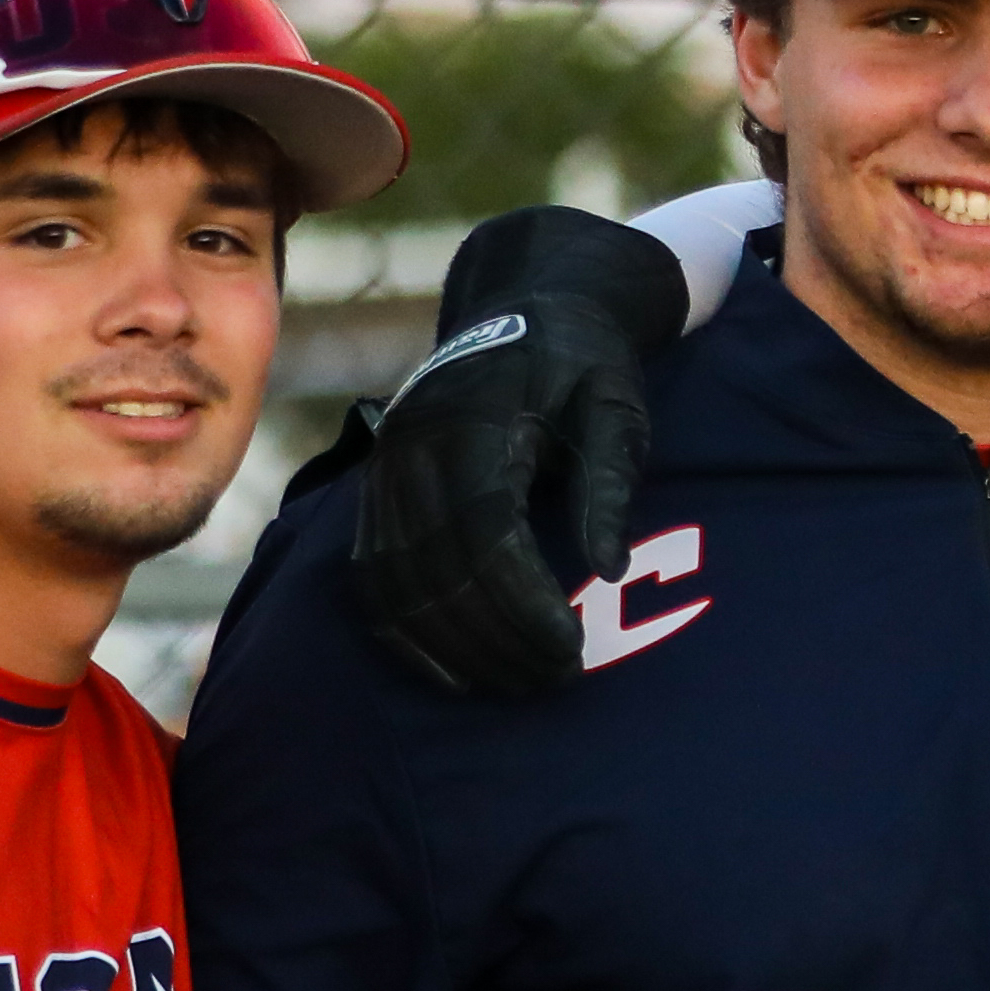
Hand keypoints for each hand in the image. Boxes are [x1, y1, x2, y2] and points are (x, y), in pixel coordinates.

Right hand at [350, 207, 686, 699]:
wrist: (525, 307)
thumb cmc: (585, 365)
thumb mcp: (617, 409)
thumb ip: (610, 484)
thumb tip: (608, 567)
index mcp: (472, 421)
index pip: (486, 532)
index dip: (524, 602)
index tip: (571, 651)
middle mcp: (412, 447)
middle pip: (438, 567)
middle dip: (496, 636)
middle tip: (556, 679)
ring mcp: (384, 470)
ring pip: (398, 580)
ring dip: (454, 645)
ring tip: (516, 682)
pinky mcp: (375, 490)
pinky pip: (372, 575)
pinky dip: (406, 631)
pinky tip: (451, 672)